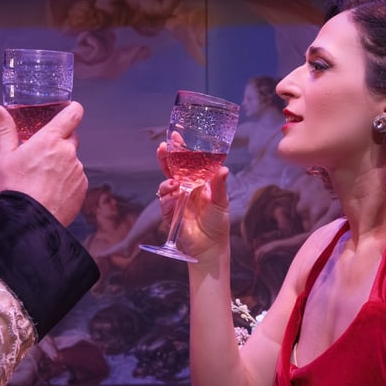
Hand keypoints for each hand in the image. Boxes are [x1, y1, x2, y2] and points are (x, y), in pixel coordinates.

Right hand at [0, 101, 87, 225]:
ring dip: (62, 164)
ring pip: (72, 160)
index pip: (73, 114)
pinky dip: (66, 181)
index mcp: (50, 140)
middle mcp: (68, 152)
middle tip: (42, 153)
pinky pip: (76, 178)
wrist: (28, 220)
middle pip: (71, 137)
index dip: (72, 110)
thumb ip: (5, 129)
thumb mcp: (4, 156)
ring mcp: (77, 171)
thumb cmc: (15, 187)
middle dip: (60, 141)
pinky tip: (51, 190)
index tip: (68, 111)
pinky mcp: (82, 188)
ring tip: (42, 178)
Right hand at [155, 141, 230, 259]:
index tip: (175, 138)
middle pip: (171, 170)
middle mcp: (185, 189)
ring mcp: (176, 200)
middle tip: (162, 148)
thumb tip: (223, 168)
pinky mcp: (170, 213)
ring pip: (165, 184)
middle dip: (165, 158)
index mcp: (197, 182)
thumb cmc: (218, 223)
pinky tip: (175, 196)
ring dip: (167, 181)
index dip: (180, 151)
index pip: (187, 163)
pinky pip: (165, 202)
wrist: (211, 246)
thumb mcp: (221, 201)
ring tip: (175, 183)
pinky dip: (168, 197)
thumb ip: (219, 185)